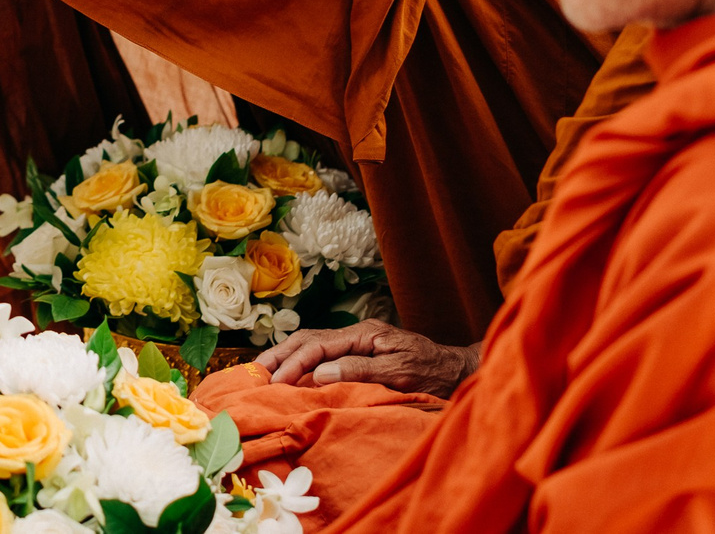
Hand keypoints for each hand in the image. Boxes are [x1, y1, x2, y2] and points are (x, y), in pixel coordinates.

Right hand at [254, 321, 478, 396]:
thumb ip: (359, 370)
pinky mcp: (360, 354)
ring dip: (287, 357)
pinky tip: (291, 374)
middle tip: (256, 373)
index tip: (277, 381)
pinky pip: (323, 355)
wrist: (458, 371)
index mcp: (364, 334)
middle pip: (308, 338)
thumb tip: (319, 372)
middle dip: (281, 355)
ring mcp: (358, 343)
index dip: (295, 363)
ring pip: (312, 344)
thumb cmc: (433, 373)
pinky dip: (302, 363)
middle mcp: (357, 334)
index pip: (318, 344)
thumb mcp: (398, 371)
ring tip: (265, 372)